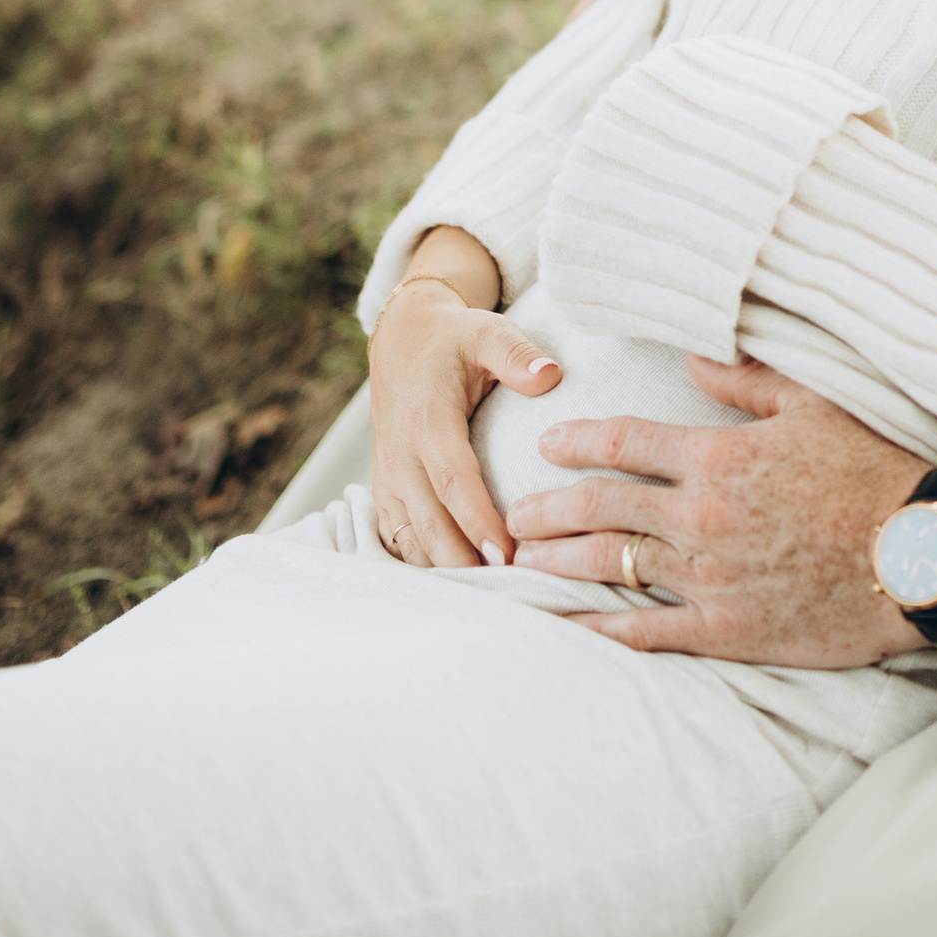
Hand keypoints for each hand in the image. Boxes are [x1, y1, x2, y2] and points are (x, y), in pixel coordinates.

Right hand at [368, 278, 561, 568]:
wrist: (401, 340)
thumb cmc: (454, 339)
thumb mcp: (487, 332)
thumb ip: (517, 355)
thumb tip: (550, 375)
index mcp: (426, 420)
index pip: (452, 481)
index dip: (477, 522)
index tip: (507, 556)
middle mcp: (400, 456)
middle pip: (428, 524)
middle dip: (464, 565)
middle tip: (510, 596)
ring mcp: (388, 479)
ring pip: (410, 541)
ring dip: (445, 574)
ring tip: (493, 604)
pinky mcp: (386, 493)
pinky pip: (398, 542)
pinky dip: (424, 568)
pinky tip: (460, 592)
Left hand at [507, 357, 929, 662]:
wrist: (919, 554)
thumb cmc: (874, 473)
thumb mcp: (814, 406)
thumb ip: (747, 382)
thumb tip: (695, 356)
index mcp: (719, 456)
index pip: (626, 443)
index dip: (579, 440)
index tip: (548, 444)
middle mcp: (701, 515)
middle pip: (602, 507)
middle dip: (550, 508)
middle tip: (515, 514)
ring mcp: (708, 577)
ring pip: (612, 566)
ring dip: (560, 560)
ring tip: (525, 560)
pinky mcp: (724, 630)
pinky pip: (645, 631)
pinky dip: (599, 627)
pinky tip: (566, 627)